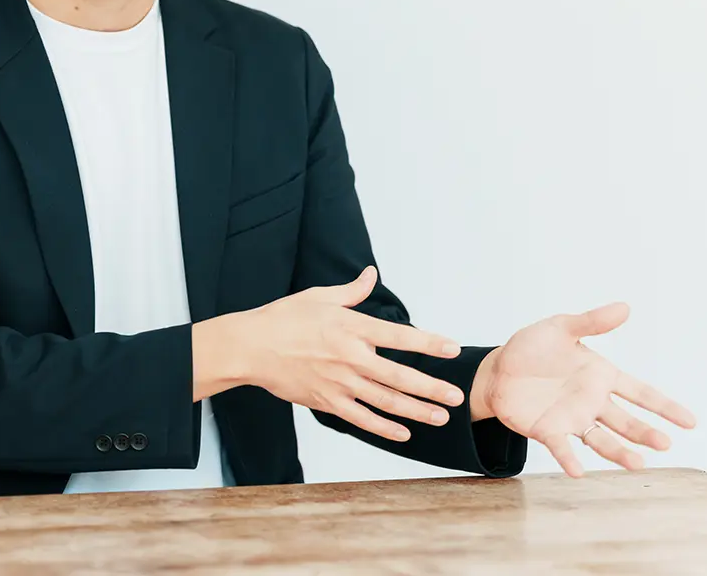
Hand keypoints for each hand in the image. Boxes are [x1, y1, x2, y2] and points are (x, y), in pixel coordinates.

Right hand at [205, 266, 466, 442]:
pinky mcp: (327, 401)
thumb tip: (371, 274)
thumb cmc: (282, 319)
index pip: (399, 337)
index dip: (429, 343)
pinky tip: (403, 433)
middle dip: (432, 389)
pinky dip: (384, 428)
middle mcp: (350, 357)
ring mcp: (339, 382)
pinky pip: (361, 418)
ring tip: (440, 418)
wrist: (250, 347)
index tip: (452, 349)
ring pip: (386, 401)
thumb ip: (352, 291)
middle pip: (400, 377)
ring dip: (416, 411)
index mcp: (351, 327)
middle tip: (456, 397)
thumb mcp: (319, 296)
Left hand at [474, 302, 696, 476]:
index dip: (665, 406)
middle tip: (665, 444)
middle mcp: (592, 402)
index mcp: (601, 376)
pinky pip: (561, 447)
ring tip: (638, 465)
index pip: (640, 392)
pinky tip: (579, 472)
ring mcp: (572, 419)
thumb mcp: (561, 328)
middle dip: (645, 433)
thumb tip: (624, 307)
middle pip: (626, 421)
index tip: (690, 421)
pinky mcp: (547, 430)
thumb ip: (591, 322)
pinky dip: (570, 459)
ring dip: (619, 452)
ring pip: (602, 440)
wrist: (497, 369)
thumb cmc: (532, 348)